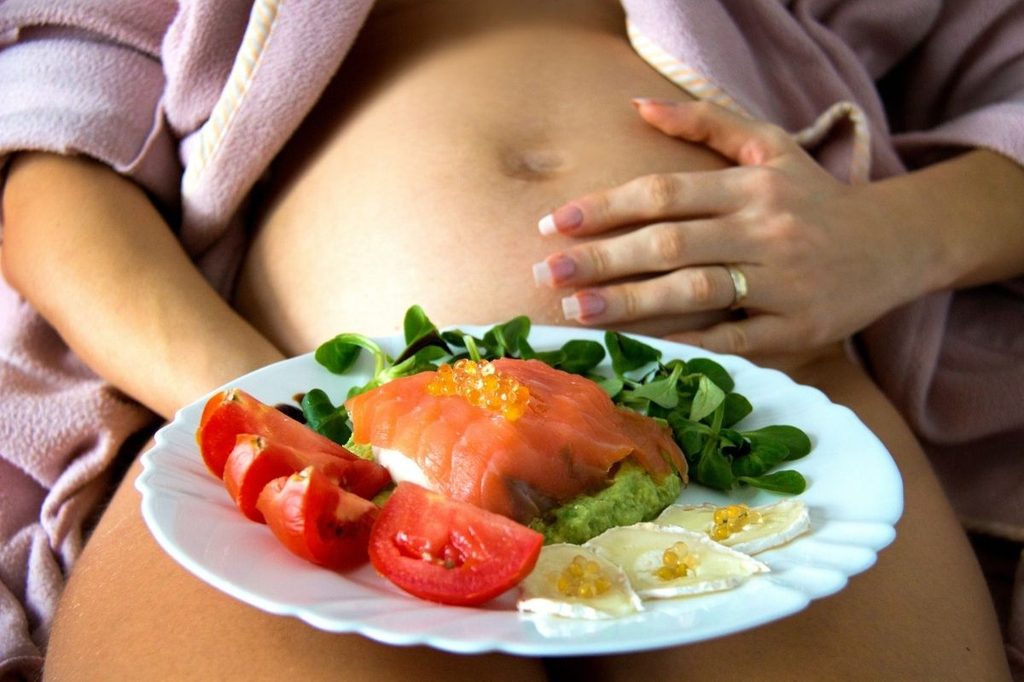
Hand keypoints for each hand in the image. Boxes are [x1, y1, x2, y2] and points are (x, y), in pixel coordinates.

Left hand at [531, 99, 942, 355]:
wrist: (895, 245)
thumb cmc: (815, 197)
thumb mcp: (771, 146)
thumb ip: (707, 122)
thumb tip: (637, 105)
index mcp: (750, 185)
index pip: (663, 192)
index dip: (604, 208)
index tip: (552, 224)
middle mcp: (764, 228)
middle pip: (669, 243)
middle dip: (602, 258)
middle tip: (546, 275)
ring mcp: (781, 280)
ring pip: (695, 290)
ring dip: (630, 303)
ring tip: (577, 311)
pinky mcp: (795, 327)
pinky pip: (730, 337)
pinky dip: (683, 342)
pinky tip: (637, 347)